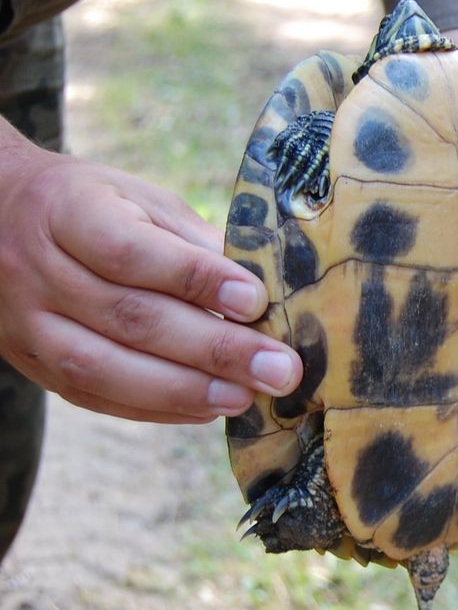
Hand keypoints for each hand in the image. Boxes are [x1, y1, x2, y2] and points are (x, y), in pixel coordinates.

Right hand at [0, 133, 301, 423]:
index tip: (256, 301)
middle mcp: (36, 270)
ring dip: (186, 389)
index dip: (195, 279)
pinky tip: (207, 407)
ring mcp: (27, 324)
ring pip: (105, 367)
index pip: (129, 252)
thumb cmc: (95, 208)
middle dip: (214, 349)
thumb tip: (262, 286)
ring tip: (248, 395)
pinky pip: (95, 396)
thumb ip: (192, 241)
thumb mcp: (140, 200)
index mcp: (66, 212)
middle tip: (278, 368)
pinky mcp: (34, 365)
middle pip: (128, 317)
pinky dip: (156, 408)